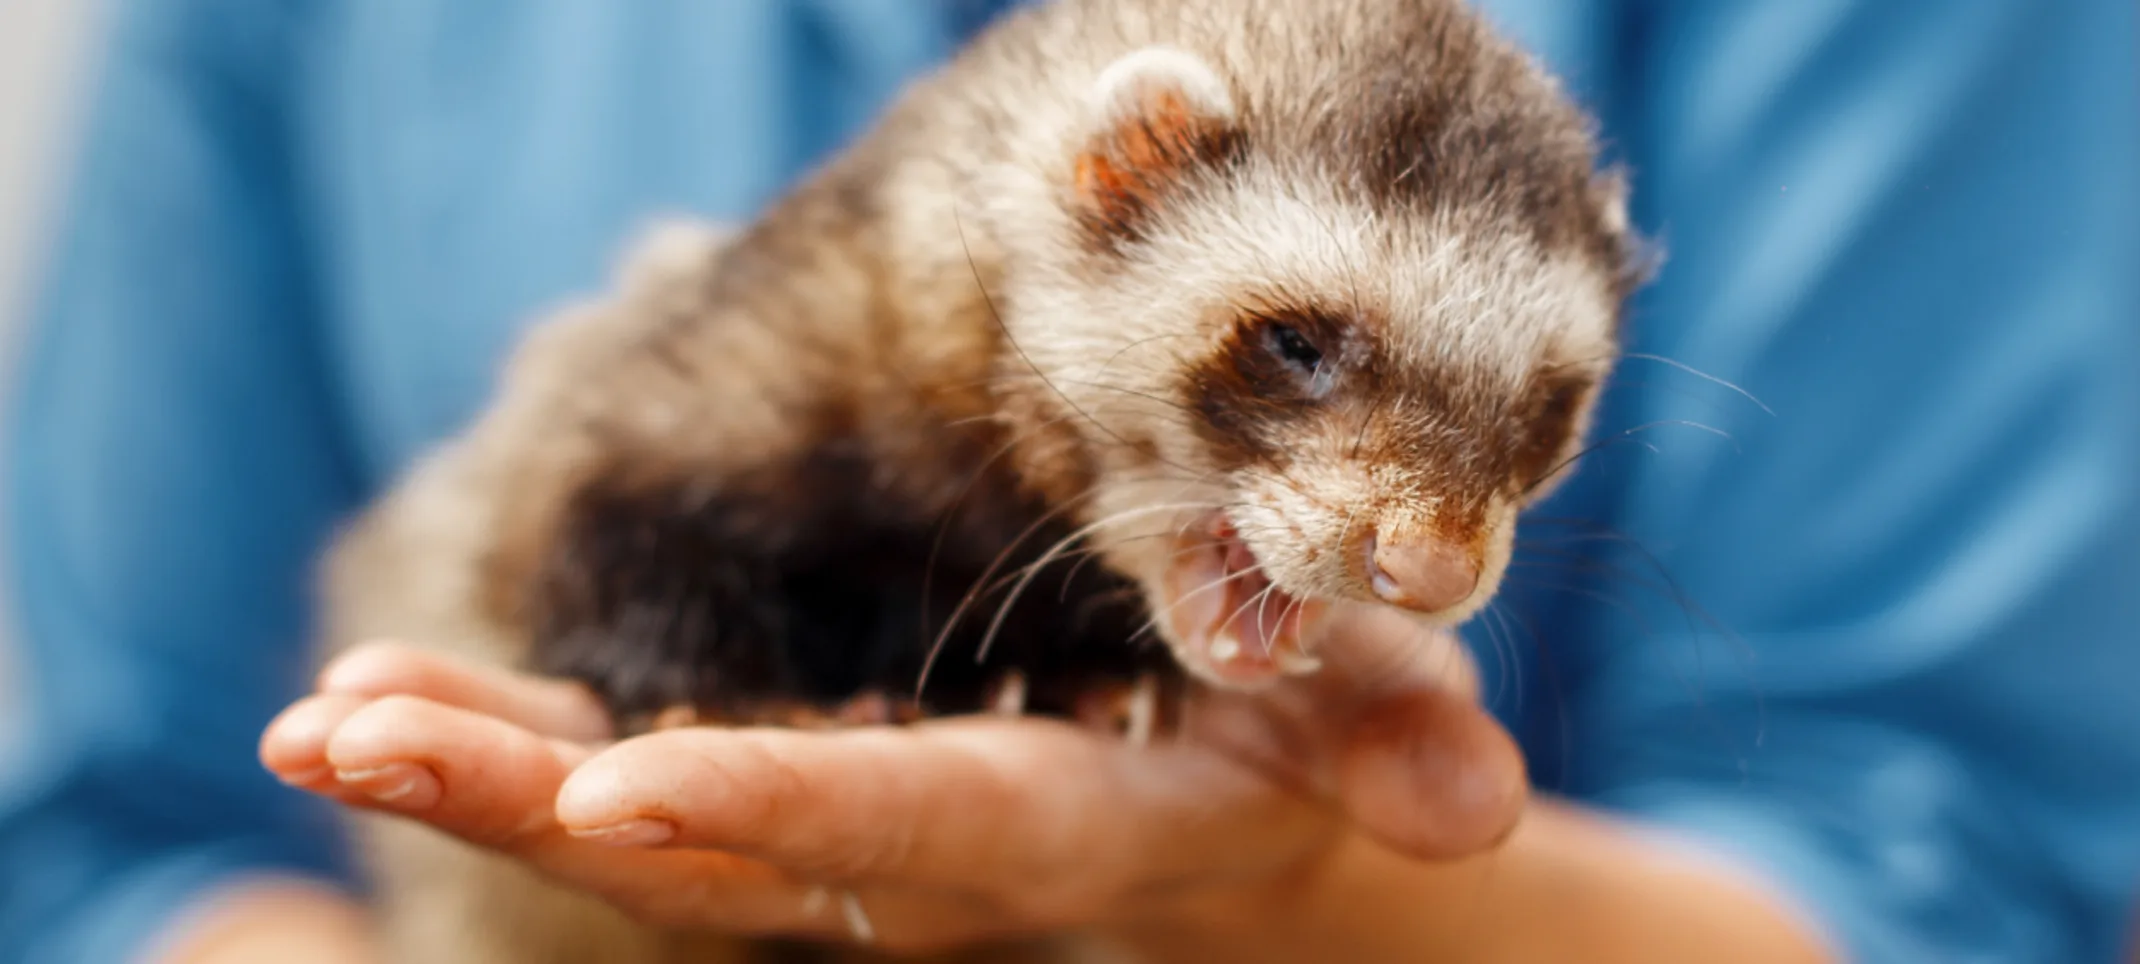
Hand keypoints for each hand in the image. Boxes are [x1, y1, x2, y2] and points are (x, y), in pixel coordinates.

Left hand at [258, 605, 1524, 952]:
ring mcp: (841, 840)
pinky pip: (635, 784)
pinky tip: (385, 704)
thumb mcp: (1370, 714)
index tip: (624, 795)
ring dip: (480, 777)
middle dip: (537, 803)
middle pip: (715, 858)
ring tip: (325, 715)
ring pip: (642, 832)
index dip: (780, 810)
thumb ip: (1401, 743)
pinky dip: (506, 751)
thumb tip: (1474, 803)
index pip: (907, 831)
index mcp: (1059, 831)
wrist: (1221, 805)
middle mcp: (921, 864)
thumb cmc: (1296, 725)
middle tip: (362, 735)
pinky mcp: (793, 794)